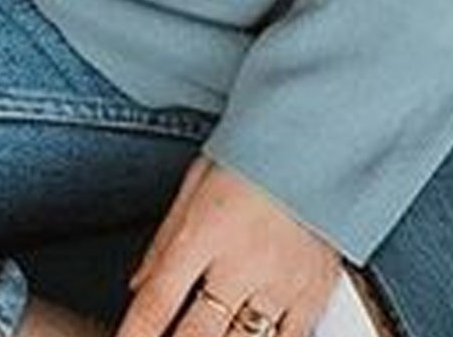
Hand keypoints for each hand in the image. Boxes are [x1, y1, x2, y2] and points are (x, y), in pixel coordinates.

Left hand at [114, 155, 341, 336]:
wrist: (317, 137)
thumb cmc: (251, 153)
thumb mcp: (196, 182)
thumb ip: (166, 240)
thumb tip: (138, 286)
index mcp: (203, 230)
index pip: (158, 300)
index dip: (135, 334)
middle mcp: (240, 262)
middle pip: (197, 335)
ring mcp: (279, 282)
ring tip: (211, 336)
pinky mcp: (314, 293)